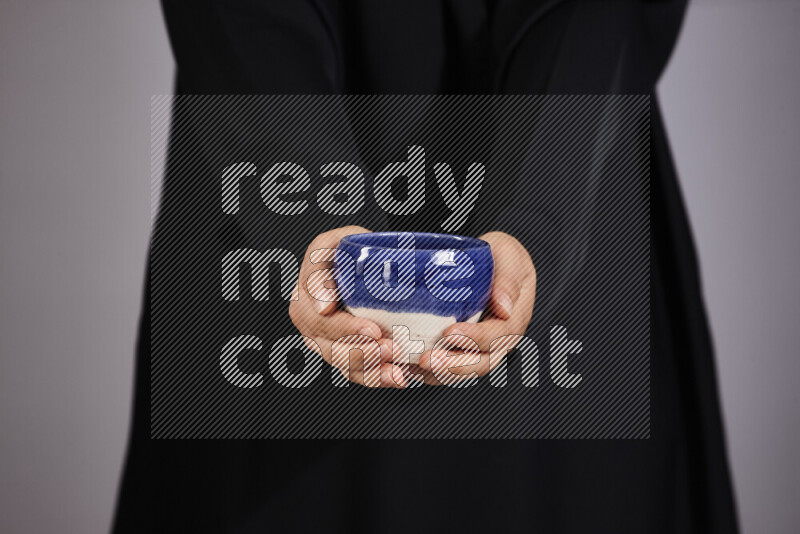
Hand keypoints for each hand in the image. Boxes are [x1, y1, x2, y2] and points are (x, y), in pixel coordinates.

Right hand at [288, 226, 408, 387]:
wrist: (367, 262)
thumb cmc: (354, 249)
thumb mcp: (341, 241)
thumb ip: (327, 264)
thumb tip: (324, 305)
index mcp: (306, 289)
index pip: (320, 314)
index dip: (346, 327)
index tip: (372, 330)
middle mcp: (309, 317)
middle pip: (330, 344)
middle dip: (362, 350)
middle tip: (391, 348)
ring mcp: (322, 338)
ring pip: (341, 362)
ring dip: (370, 369)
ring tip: (396, 370)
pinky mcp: (340, 352)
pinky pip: (354, 372)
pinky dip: (375, 378)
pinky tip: (396, 377)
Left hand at [416, 231, 536, 384]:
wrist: (493, 260)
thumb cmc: (501, 255)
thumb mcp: (508, 255)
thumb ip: (508, 278)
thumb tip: (504, 308)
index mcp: (514, 317)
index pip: (499, 336)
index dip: (475, 339)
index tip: (450, 332)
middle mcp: (500, 338)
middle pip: (482, 362)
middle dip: (454, 365)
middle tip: (427, 359)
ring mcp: (482, 346)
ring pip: (464, 370)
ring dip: (440, 373)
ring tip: (414, 366)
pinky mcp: (464, 348)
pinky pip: (450, 367)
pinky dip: (431, 371)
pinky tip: (409, 366)